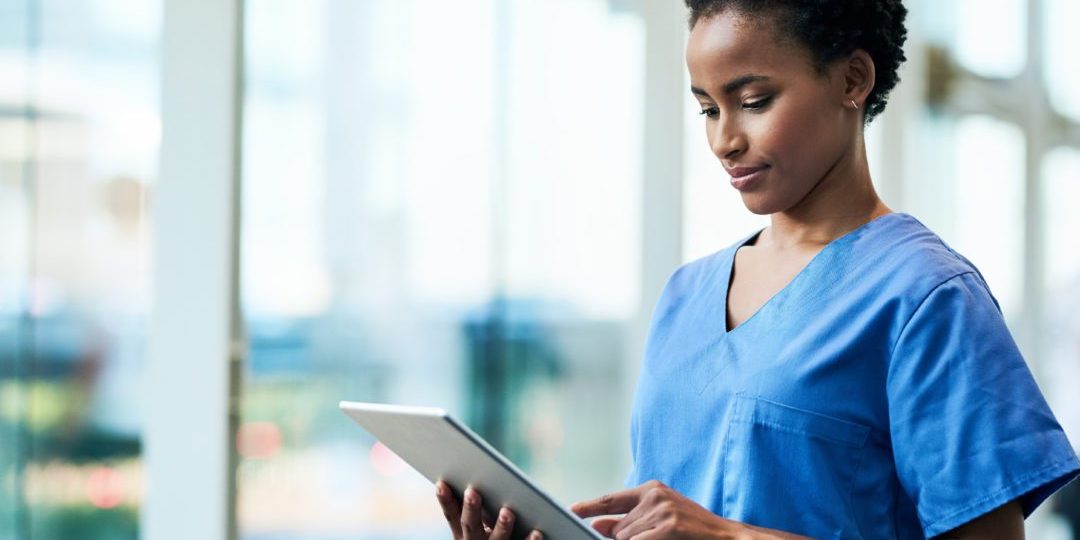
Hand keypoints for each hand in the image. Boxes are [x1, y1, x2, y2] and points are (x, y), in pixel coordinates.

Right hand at [435, 480, 543, 539]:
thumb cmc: (493, 532)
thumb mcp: (481, 522)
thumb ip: (478, 505)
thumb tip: (480, 471)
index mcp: (463, 532)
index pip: (452, 514)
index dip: (446, 500)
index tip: (442, 483)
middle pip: (471, 526)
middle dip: (471, 509)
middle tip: (472, 492)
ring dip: (501, 527)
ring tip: (507, 512)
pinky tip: (536, 532)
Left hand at [571, 480, 807, 539]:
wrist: (727, 537)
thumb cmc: (693, 531)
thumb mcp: (660, 519)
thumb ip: (629, 521)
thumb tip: (597, 526)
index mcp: (651, 489)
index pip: (611, 498)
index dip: (589, 506)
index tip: (570, 511)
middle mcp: (654, 495)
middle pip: (617, 527)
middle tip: (656, 538)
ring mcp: (662, 510)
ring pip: (625, 537)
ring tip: (666, 539)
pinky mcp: (669, 526)